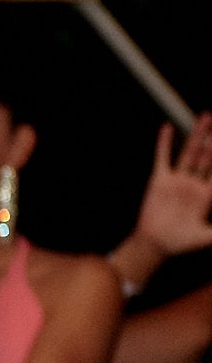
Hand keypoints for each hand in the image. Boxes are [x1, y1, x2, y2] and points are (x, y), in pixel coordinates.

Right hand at [132, 113, 211, 260]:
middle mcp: (194, 183)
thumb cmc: (181, 242)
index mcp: (208, 194)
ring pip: (190, 152)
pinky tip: (167, 129)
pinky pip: (162, 158)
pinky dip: (164, 143)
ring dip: (197, 135)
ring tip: (205, 118)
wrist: (155, 244)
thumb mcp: (207, 237)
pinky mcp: (159, 180)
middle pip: (208, 157)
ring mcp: (177, 180)